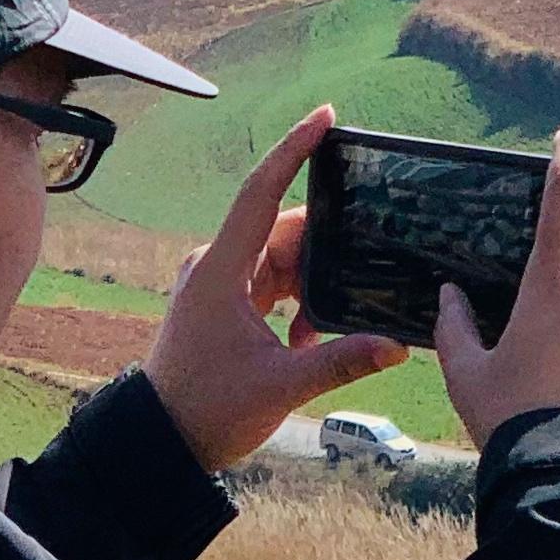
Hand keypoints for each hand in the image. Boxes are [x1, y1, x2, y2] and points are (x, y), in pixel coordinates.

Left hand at [143, 104, 407, 473]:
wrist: (160, 444)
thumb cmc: (207, 411)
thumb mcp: (281, 386)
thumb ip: (342, 360)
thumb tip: (398, 346)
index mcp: (220, 270)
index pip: (262, 193)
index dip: (294, 150)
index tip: (325, 116)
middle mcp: (216, 266)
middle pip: (283, 231)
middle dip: (325, 248)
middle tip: (365, 259)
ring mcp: (218, 285)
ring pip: (281, 260)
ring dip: (312, 284)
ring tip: (333, 318)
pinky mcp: (223, 305)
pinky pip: (272, 283)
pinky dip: (298, 301)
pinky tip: (313, 334)